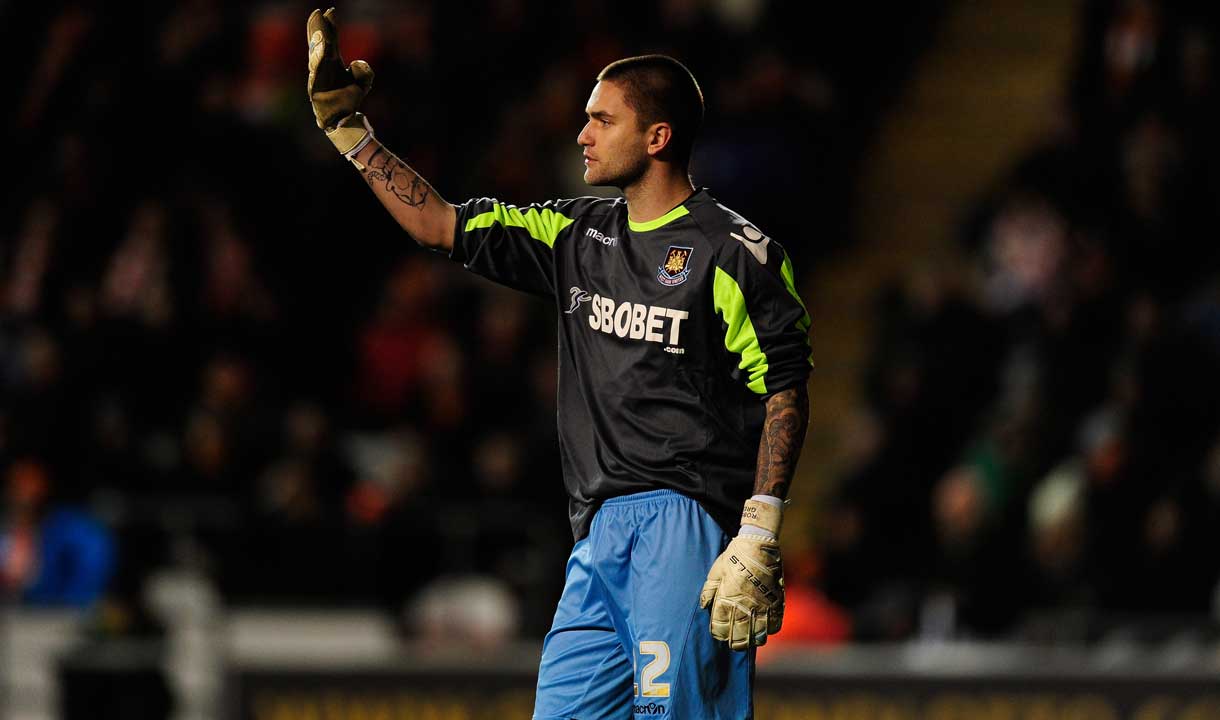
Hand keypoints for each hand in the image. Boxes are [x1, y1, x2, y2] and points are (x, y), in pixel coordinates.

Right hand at [307, 7, 374, 154]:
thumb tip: (358, 63)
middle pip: (319, 44)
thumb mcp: (363, 82)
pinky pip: (316, 73)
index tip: (331, 11)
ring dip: (317, 42)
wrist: (344, 119)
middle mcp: (322, 67)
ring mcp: (317, 77)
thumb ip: (364, 72)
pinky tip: (321, 51)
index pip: (330, 40)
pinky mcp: (315, 89)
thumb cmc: (349, 99)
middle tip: (319, 13)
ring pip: (316, 56)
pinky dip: (318, 61)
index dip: (330, 26)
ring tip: (320, 30)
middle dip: (319, 28)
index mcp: (332, 62)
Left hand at [698, 498, 784, 649]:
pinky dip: (769, 630)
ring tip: (749, 638)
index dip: (718, 633)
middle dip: (735, 643)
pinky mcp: (776, 602)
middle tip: (733, 642)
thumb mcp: (716, 571)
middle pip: (740, 636)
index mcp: (727, 599)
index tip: (718, 633)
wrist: (758, 544)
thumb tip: (703, 606)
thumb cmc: (734, 556)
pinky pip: (775, 625)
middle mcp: (745, 605)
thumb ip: (708, 590)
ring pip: (758, 635)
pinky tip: (764, 628)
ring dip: (752, 640)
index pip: (720, 627)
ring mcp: (762, 605)